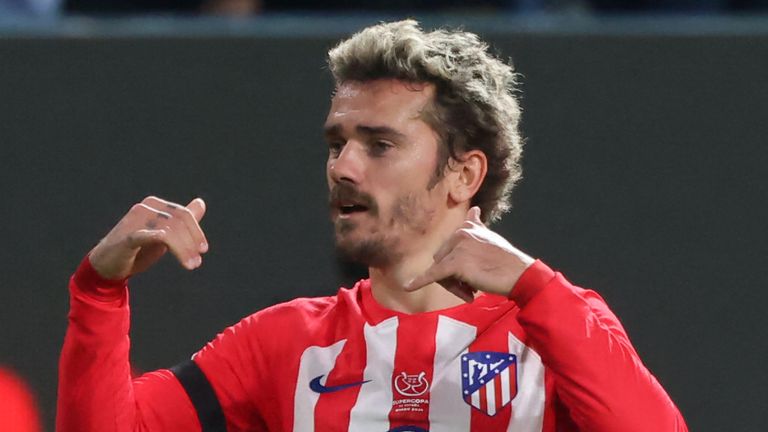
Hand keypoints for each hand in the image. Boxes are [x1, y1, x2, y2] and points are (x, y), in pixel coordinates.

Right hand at [88, 196, 208, 280]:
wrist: (107, 265)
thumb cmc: (138, 249)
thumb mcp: (164, 234)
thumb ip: (182, 220)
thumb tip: (201, 203)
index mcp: (154, 205)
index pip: (183, 214)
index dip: (196, 232)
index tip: (203, 249)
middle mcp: (145, 208)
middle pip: (178, 221)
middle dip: (191, 242)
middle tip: (197, 262)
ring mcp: (134, 221)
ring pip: (168, 231)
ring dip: (183, 250)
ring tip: (191, 265)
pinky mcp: (127, 237)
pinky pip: (149, 236)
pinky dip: (166, 243)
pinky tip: (179, 256)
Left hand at [405, 206, 534, 301]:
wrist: (521, 275)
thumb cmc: (508, 262)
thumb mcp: (490, 238)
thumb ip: (477, 226)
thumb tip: (473, 209)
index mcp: (467, 227)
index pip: (448, 248)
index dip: (455, 265)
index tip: (472, 273)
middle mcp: (461, 233)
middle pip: (441, 260)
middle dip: (452, 277)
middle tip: (471, 288)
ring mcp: (457, 247)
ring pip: (439, 271)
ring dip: (453, 285)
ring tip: (471, 291)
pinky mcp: (455, 264)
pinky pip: (433, 275)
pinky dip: (419, 282)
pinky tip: (408, 287)